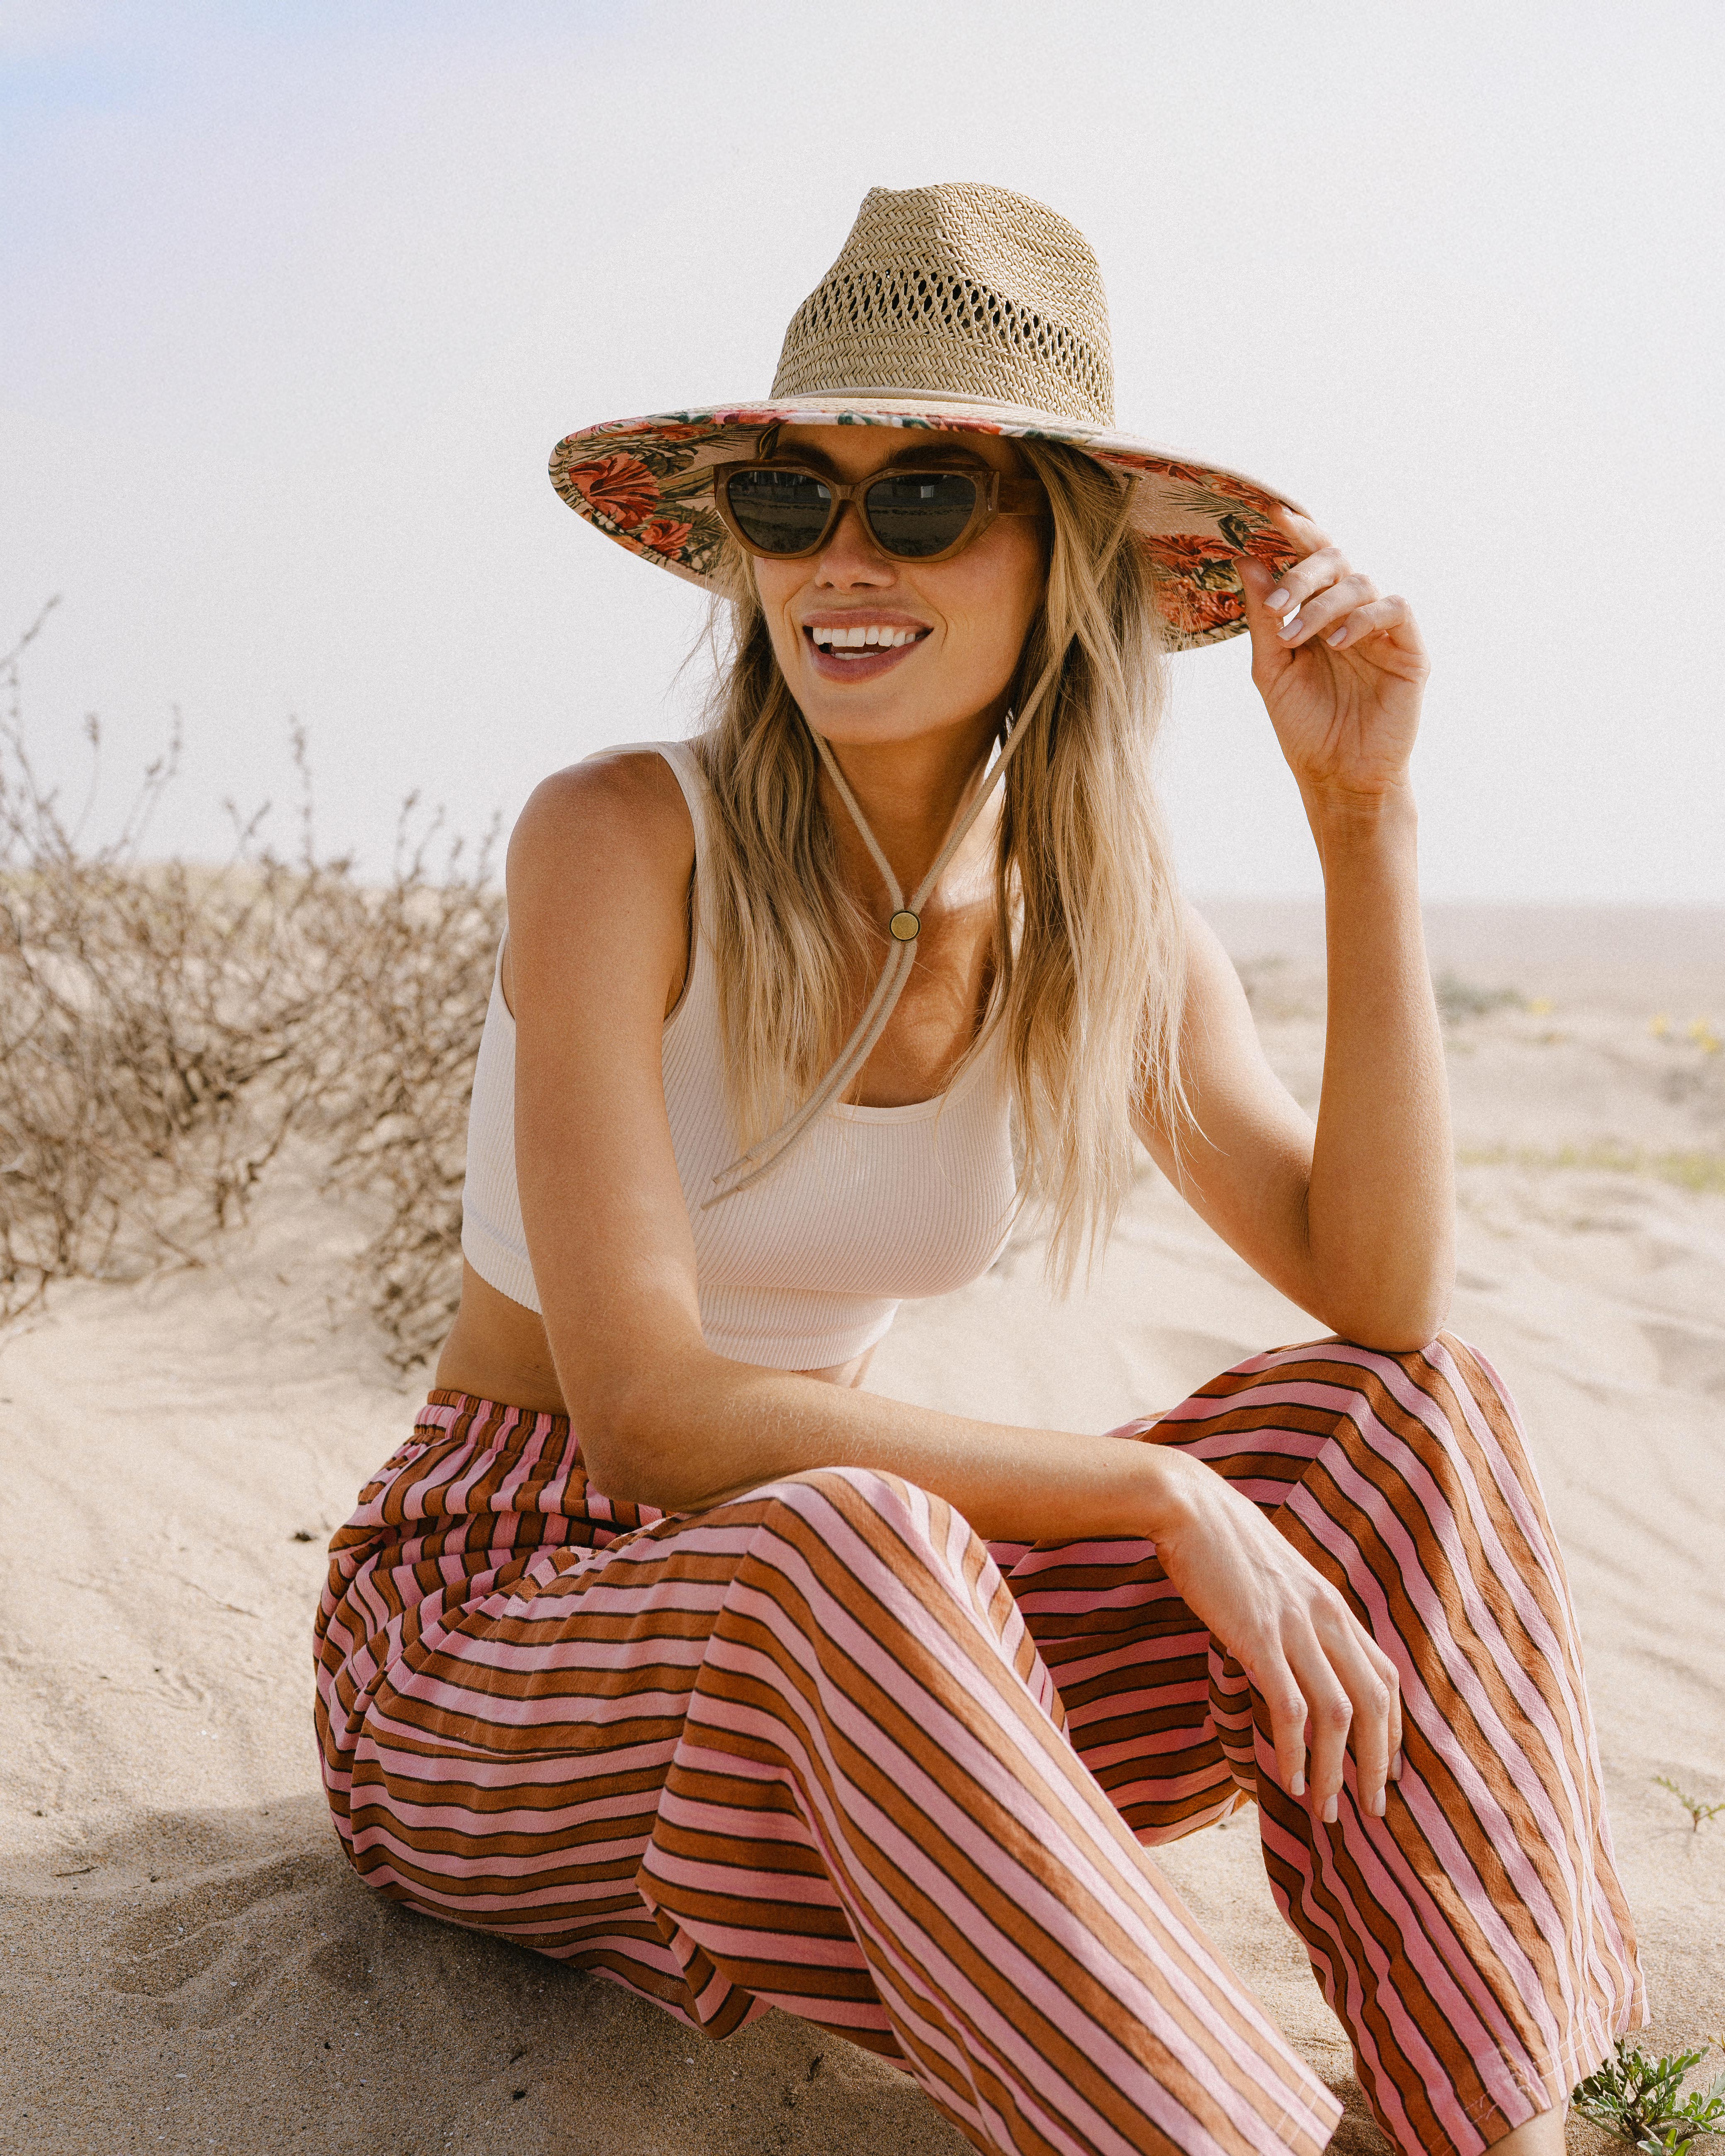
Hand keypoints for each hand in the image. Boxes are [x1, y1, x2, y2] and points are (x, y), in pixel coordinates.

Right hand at [1146, 1443, 1402, 1819]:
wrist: (1188, 1505)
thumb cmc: (1223, 1543)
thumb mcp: (1277, 1579)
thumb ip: (1295, 1616)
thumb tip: (1293, 1658)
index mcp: (1333, 1604)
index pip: (1385, 1676)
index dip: (1393, 1729)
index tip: (1385, 1769)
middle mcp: (1326, 1616)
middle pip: (1374, 1703)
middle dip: (1376, 1764)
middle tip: (1370, 1809)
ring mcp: (1294, 1626)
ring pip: (1337, 1715)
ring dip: (1335, 1771)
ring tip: (1325, 1810)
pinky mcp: (1258, 1636)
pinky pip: (1289, 1707)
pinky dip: (1295, 1751)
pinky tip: (1288, 1780)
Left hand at [1237, 511, 1429, 808]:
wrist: (1338, 775)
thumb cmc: (1304, 725)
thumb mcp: (1271, 668)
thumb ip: (1263, 616)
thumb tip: (1246, 560)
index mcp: (1317, 612)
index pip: (1310, 559)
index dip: (1294, 534)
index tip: (1268, 517)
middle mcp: (1350, 612)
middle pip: (1336, 560)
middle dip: (1303, 572)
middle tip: (1277, 602)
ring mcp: (1382, 629)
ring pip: (1361, 583)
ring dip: (1323, 605)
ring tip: (1297, 638)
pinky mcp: (1409, 648)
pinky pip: (1395, 609)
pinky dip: (1363, 617)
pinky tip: (1337, 642)